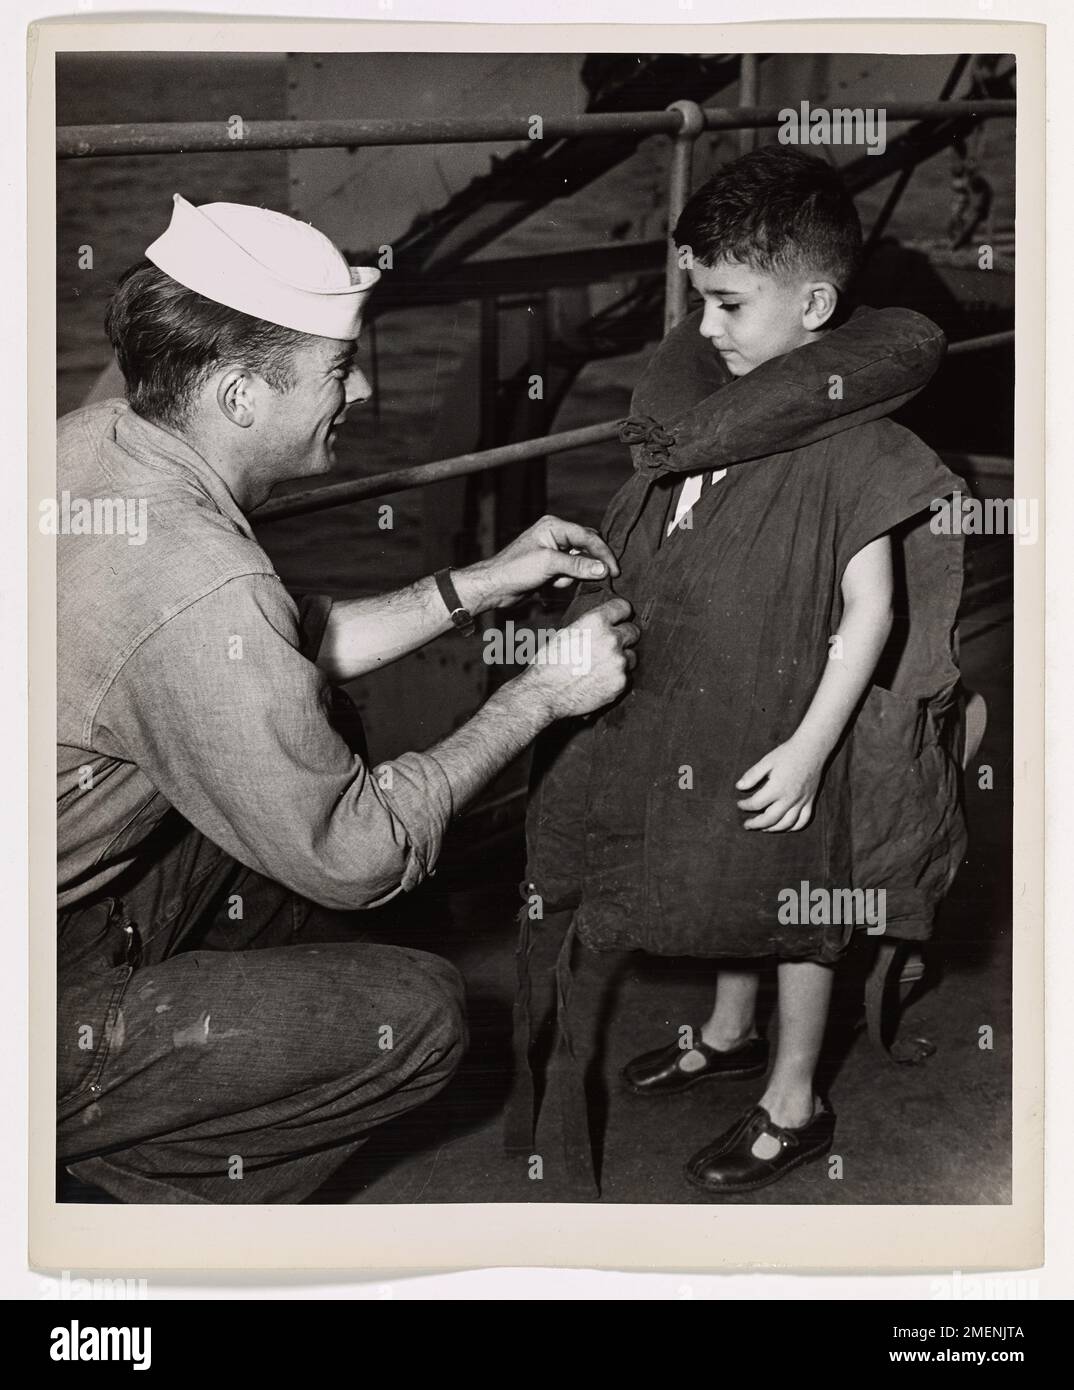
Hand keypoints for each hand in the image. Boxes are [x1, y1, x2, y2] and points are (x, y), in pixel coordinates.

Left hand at [462, 515, 619, 610]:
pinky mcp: (551, 566)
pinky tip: (550, 584)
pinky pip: (570, 572)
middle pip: (587, 547)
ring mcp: (554, 551)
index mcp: (554, 526)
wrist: (495, 587)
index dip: (603, 553)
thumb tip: (603, 568)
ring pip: (580, 562)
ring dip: (573, 575)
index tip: (615, 570)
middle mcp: (555, 535)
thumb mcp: (549, 564)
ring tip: (555, 580)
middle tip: (598, 578)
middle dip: (589, 564)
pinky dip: (565, 581)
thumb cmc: (515, 569)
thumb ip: (578, 564)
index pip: (588, 536)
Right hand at [525, 596, 637, 719]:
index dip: (621, 614)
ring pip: (631, 657)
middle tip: (610, 647)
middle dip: (624, 638)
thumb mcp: (566, 634)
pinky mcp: (620, 683)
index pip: (623, 607)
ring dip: (621, 660)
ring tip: (601, 668)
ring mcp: (618, 662)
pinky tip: (599, 682)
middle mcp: (611, 639)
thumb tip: (603, 625)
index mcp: (595, 622)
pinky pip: (626, 677)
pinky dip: (615, 679)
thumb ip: (589, 627)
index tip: (621, 619)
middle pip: (633, 632)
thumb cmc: (548, 664)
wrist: (544, 694)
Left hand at [735, 737, 824, 831]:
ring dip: (773, 829)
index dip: (745, 806)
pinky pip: (804, 821)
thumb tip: (739, 787)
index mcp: (777, 788)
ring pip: (787, 824)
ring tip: (763, 828)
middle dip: (756, 824)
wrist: (812, 748)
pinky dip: (793, 827)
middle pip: (770, 819)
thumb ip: (752, 775)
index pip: (756, 804)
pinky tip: (784, 826)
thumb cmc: (788, 753)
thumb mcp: (767, 761)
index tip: (739, 804)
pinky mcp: (810, 801)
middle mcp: (790, 798)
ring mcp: (802, 801)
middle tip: (746, 825)